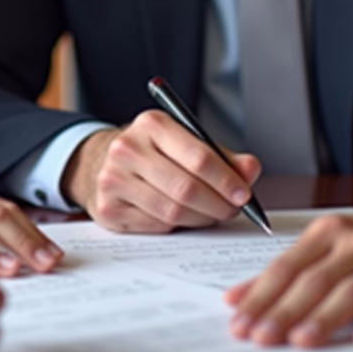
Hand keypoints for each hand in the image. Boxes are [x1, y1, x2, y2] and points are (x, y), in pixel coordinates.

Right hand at [60, 110, 261, 232]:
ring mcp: (113, 180)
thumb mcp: (185, 141)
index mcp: (152, 124)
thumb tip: (250, 170)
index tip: (244, 194)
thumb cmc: (153, 152)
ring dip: (202, 218)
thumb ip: (221, 156)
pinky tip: (183, 216)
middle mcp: (127, 148)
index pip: (198, 157)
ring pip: (172, 211)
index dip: (227, 180)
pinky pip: (156, 226)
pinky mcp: (108, 209)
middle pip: (186, 189)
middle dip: (218, 205)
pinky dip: (178, 225)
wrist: (102, 161)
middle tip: (233, 210)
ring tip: (212, 214)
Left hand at [224, 197, 352, 347]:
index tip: (239, 320)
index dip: (261, 294)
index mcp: (327, 232)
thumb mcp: (325, 241)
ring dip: (324, 317)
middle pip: (315, 280)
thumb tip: (237, 298)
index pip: (287, 266)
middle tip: (260, 338)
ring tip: (300, 341)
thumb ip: (286, 269)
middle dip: (284, 311)